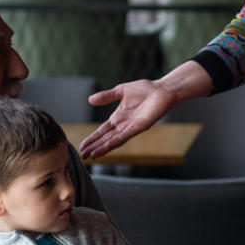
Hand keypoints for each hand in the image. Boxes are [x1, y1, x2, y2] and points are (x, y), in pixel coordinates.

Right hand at [79, 61, 212, 159]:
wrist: (162, 89)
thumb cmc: (145, 89)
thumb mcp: (120, 91)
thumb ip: (106, 97)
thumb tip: (90, 100)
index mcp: (118, 117)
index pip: (102, 131)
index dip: (92, 138)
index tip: (82, 146)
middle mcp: (123, 125)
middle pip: (106, 138)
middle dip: (94, 147)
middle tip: (83, 156)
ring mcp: (131, 127)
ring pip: (113, 140)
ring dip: (102, 148)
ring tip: (91, 155)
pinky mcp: (140, 127)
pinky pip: (125, 136)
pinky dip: (114, 142)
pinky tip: (106, 147)